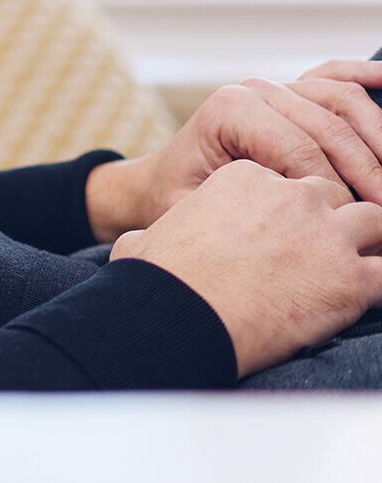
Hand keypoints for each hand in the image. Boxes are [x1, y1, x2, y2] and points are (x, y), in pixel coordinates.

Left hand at [86, 63, 381, 241]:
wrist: (161, 184)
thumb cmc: (180, 202)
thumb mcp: (200, 210)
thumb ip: (247, 208)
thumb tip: (312, 215)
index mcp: (229, 109)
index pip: (301, 150)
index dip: (337, 191)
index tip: (359, 222)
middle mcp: (255, 90)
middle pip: (331, 126)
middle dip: (370, 171)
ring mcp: (277, 87)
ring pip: (344, 102)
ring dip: (380, 139)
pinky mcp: (293, 91)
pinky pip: (336, 77)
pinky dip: (366, 76)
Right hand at [109, 160, 381, 376]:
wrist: (178, 316)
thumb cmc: (160, 279)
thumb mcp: (152, 236)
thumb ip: (160, 230)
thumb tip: (136, 244)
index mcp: (245, 178)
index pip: (290, 179)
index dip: (291, 209)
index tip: (285, 233)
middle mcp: (291, 197)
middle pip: (335, 195)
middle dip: (335, 220)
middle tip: (326, 248)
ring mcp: (325, 235)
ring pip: (376, 220)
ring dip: (369, 241)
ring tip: (353, 265)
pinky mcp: (350, 278)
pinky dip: (381, 279)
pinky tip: (370, 289)